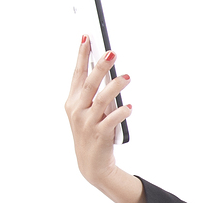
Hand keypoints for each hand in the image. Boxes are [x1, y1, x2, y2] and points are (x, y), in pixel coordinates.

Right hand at [64, 35, 132, 188]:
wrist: (92, 164)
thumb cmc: (92, 132)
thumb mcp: (87, 112)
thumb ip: (95, 93)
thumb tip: (109, 71)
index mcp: (72, 101)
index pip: (78, 74)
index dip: (82, 56)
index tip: (87, 38)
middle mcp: (77, 110)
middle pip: (90, 83)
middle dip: (100, 66)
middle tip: (112, 53)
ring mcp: (87, 123)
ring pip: (101, 100)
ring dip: (115, 87)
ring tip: (127, 77)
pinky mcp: (99, 135)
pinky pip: (111, 120)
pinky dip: (121, 112)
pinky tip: (129, 107)